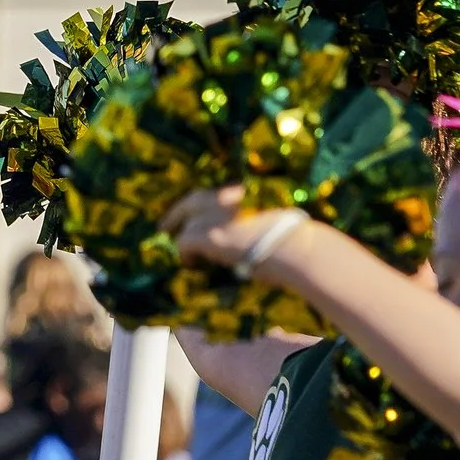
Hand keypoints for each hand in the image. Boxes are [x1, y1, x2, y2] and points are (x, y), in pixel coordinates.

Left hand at [165, 186, 304, 273]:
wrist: (292, 246)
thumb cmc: (295, 240)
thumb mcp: (276, 221)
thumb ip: (258, 222)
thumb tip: (254, 238)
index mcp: (245, 193)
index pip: (217, 193)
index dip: (202, 205)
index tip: (196, 214)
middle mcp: (228, 199)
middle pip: (193, 199)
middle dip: (177, 212)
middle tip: (164, 227)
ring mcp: (216, 215)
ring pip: (188, 223)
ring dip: (185, 238)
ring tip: (186, 255)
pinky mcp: (207, 235)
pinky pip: (184, 243)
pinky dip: (185, 255)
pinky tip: (193, 265)